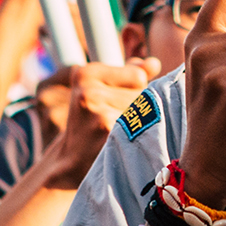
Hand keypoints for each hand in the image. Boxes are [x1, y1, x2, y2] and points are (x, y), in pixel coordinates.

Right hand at [34, 61, 159, 191]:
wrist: (71, 162)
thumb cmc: (91, 122)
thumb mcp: (101, 90)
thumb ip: (129, 73)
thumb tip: (153, 64)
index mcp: (86, 74)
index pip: (138, 76)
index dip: (135, 91)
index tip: (117, 103)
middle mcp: (89, 92)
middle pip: (143, 94)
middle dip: (138, 108)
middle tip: (116, 122)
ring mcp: (98, 113)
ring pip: (145, 111)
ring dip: (140, 123)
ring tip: (119, 133)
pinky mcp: (109, 134)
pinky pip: (143, 128)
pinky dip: (140, 136)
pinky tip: (124, 143)